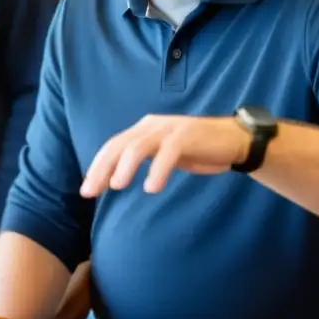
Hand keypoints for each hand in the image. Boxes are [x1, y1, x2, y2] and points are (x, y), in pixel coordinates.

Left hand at [81, 115, 249, 197]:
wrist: (232, 140)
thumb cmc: (195, 149)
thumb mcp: (162, 154)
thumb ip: (142, 159)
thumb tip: (113, 178)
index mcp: (143, 130)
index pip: (112, 147)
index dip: (97, 167)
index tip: (86, 190)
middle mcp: (151, 126)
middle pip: (119, 146)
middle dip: (102, 169)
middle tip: (91, 192)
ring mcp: (168, 129)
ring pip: (139, 147)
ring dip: (125, 167)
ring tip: (118, 186)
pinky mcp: (186, 136)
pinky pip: (167, 153)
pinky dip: (158, 170)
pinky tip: (152, 188)